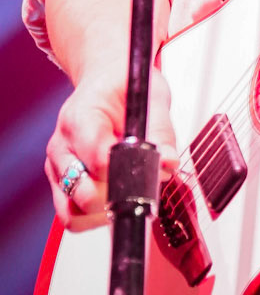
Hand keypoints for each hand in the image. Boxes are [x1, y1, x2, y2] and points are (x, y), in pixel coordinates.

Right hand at [44, 65, 177, 225]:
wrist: (103, 79)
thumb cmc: (124, 85)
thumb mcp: (151, 97)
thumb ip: (161, 132)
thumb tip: (167, 163)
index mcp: (81, 118)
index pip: (99, 162)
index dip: (129, 173)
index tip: (150, 170)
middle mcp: (61, 146)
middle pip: (82, 195)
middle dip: (118, 196)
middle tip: (141, 181)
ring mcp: (57, 167)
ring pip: (73, 213)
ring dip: (105, 210)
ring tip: (126, 188)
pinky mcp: (59, 182)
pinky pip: (72, 216)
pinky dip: (95, 215)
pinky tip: (114, 194)